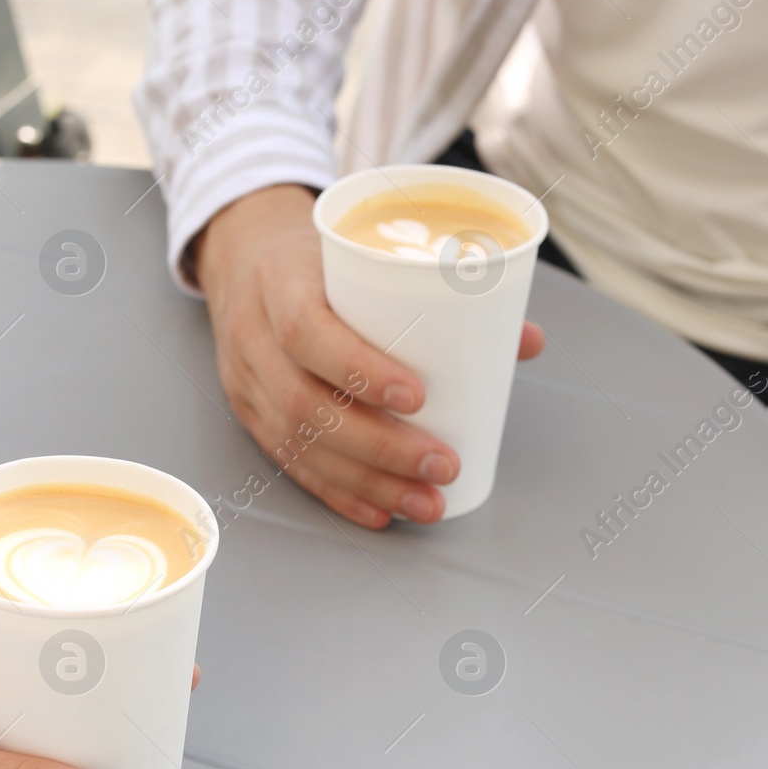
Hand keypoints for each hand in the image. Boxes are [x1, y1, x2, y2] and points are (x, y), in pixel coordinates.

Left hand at [0, 580, 144, 768]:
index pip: (12, 591)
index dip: (71, 599)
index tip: (129, 609)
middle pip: (27, 650)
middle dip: (82, 663)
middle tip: (147, 669)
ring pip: (22, 704)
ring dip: (66, 717)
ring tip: (125, 720)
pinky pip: (9, 756)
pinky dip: (44, 764)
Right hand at [195, 184, 543, 527]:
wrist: (242, 262)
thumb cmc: (317, 260)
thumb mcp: (362, 257)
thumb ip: (441, 293)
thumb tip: (525, 340)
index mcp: (280, 284)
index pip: (306, 330)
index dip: (358, 369)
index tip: (418, 397)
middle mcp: (253, 337)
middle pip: (306, 404)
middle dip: (381, 446)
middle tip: (442, 464)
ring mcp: (246, 382)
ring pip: (300, 445)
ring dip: (369, 481)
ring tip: (425, 501)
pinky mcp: (250, 417)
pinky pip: (291, 465)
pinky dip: (339, 493)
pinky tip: (379, 511)